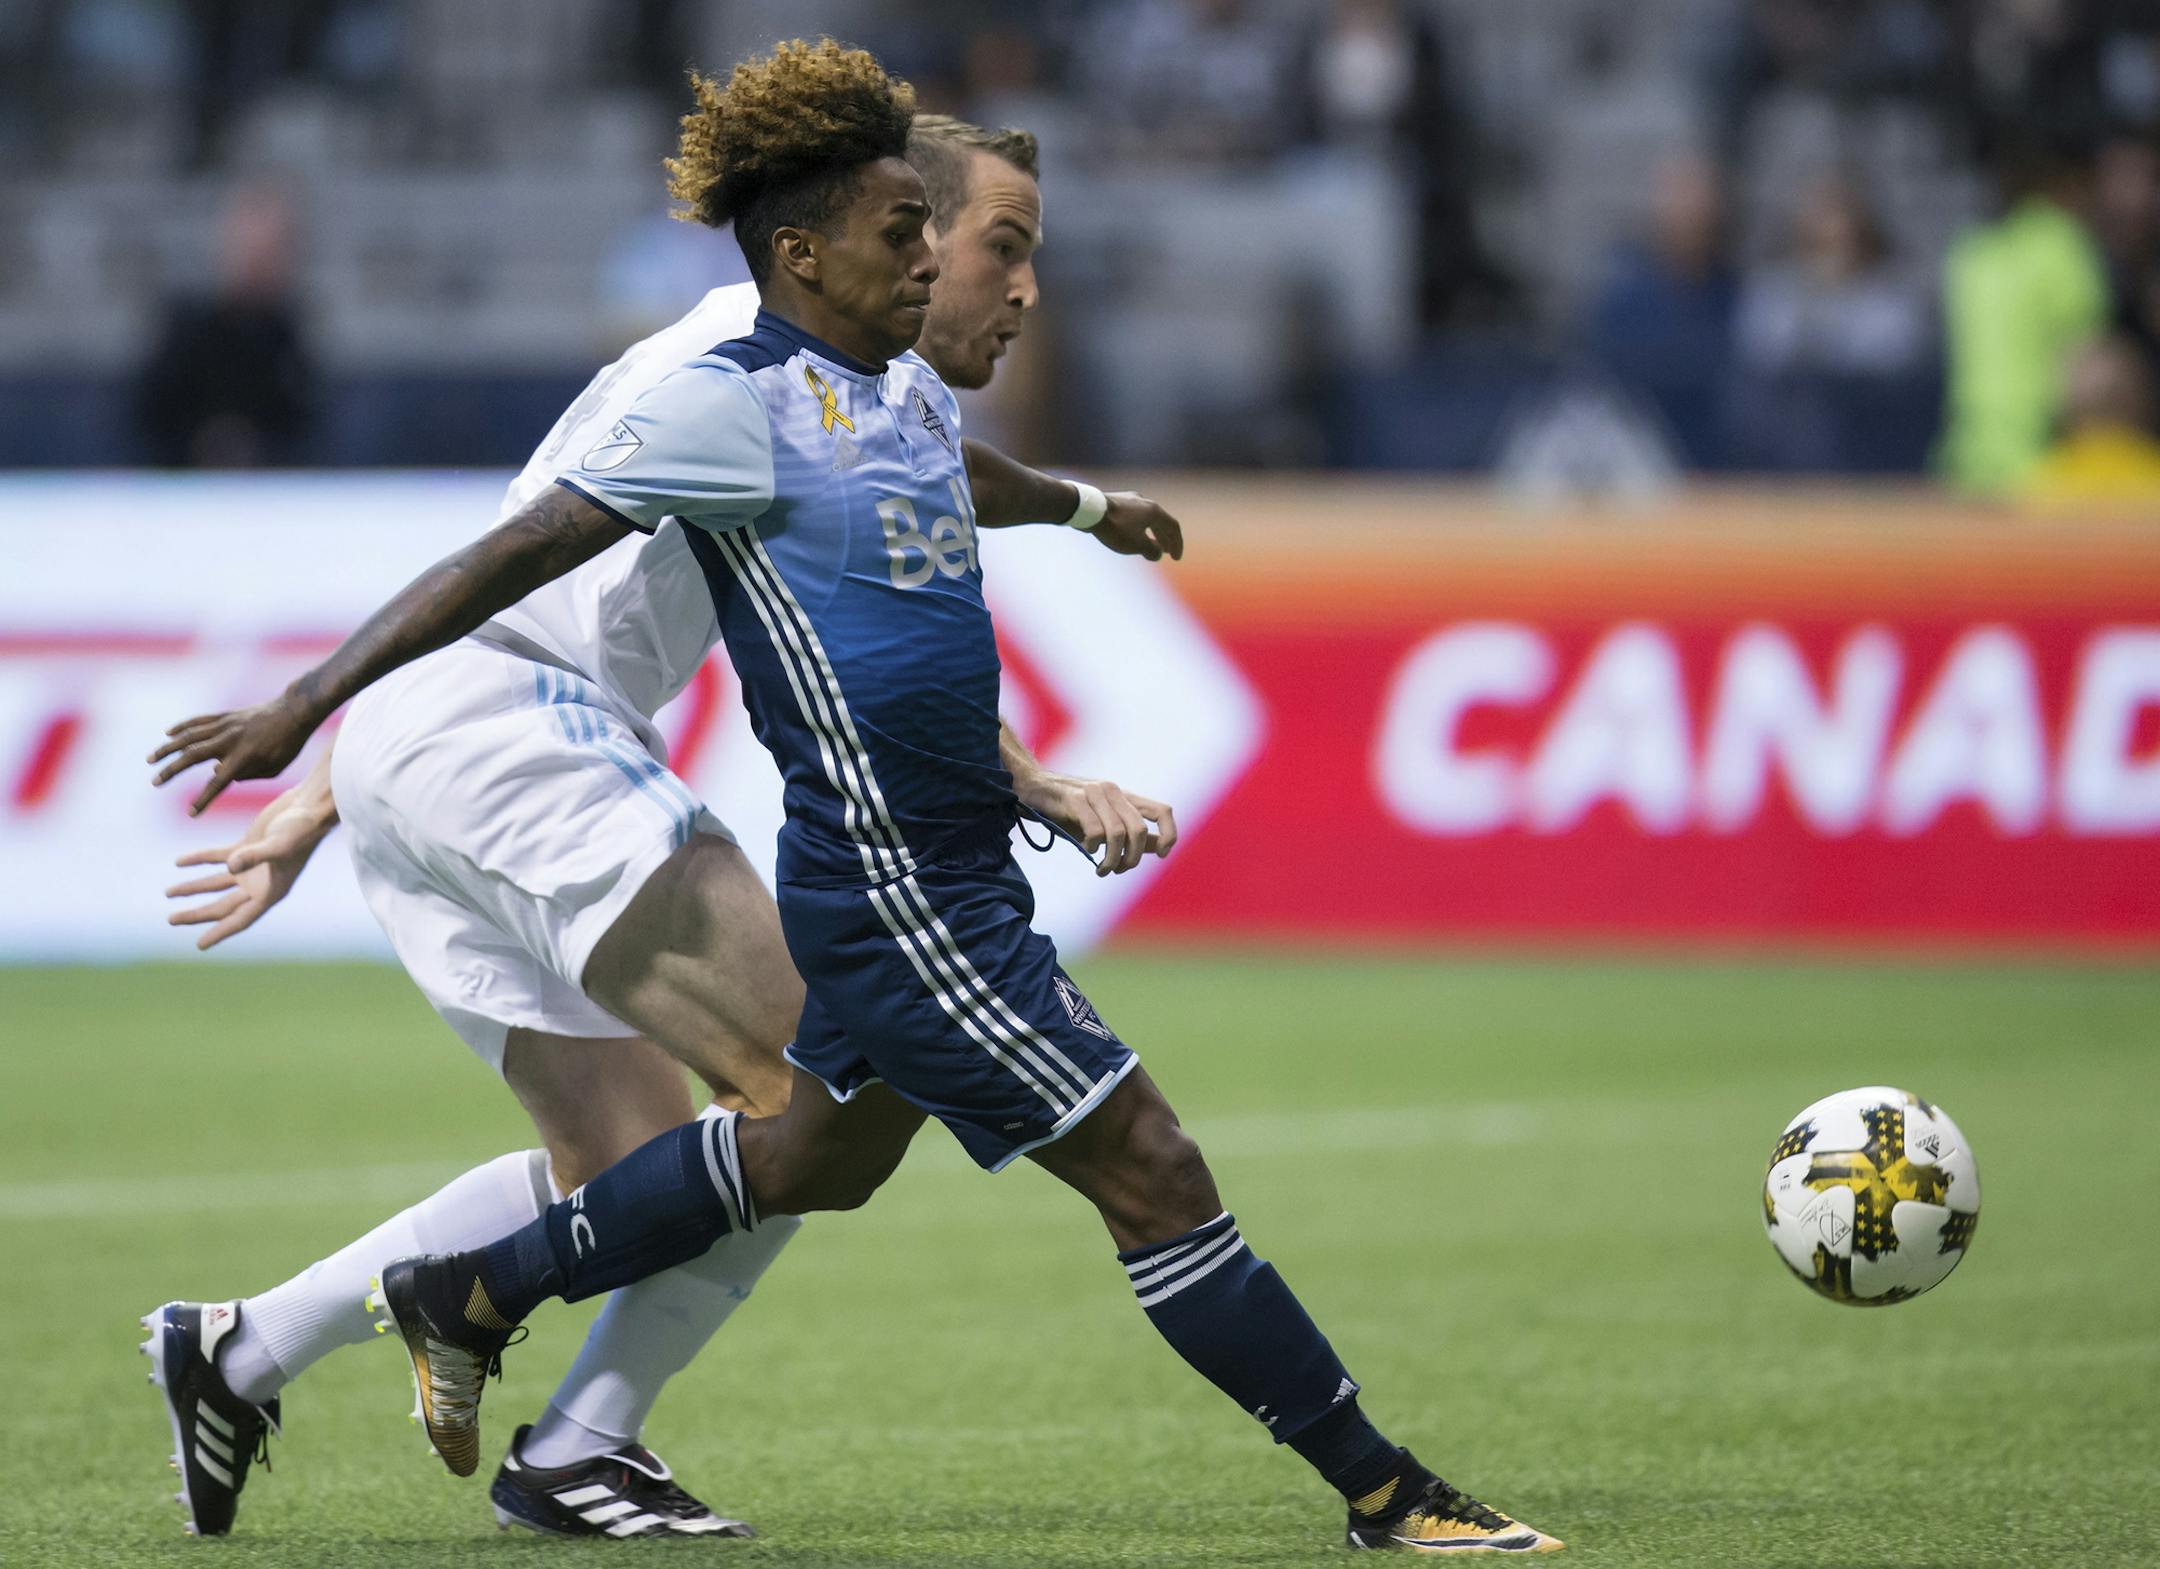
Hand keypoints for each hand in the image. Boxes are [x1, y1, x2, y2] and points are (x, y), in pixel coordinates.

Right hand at [148, 692, 319, 814]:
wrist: (295, 712)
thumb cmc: (287, 745)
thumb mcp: (273, 768)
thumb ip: (246, 775)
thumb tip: (217, 773)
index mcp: (244, 757)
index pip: (218, 783)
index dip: (204, 799)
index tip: (191, 814)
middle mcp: (230, 740)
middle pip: (193, 756)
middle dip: (172, 770)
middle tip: (155, 782)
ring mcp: (226, 725)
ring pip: (189, 736)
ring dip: (168, 748)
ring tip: (150, 759)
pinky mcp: (225, 716)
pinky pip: (199, 721)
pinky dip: (182, 727)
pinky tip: (168, 734)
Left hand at [164, 784, 335, 949]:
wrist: (310, 806)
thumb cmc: (301, 829)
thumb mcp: (279, 845)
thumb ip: (254, 856)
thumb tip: (230, 866)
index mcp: (270, 891)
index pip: (241, 918)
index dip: (220, 932)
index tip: (199, 945)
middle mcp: (260, 883)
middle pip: (223, 905)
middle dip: (197, 914)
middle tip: (171, 920)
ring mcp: (251, 866)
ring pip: (216, 883)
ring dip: (193, 888)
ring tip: (169, 892)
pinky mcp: (246, 847)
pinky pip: (216, 857)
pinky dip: (198, 860)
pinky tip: (179, 862)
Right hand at [1015, 769, 1178, 876]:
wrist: (1032, 787)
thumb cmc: (1069, 810)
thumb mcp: (1103, 821)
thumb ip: (1130, 832)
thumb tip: (1159, 847)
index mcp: (1125, 796)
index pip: (1162, 811)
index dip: (1168, 834)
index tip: (1162, 854)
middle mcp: (1113, 791)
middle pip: (1139, 830)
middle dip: (1133, 858)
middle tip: (1119, 869)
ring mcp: (1094, 793)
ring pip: (1118, 833)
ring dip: (1112, 859)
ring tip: (1102, 869)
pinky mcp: (1074, 799)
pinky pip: (1094, 830)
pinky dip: (1093, 847)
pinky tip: (1087, 850)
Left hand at [1090, 492, 1183, 561]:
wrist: (1088, 510)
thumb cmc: (1115, 528)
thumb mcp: (1137, 544)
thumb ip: (1152, 550)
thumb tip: (1157, 553)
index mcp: (1154, 511)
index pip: (1173, 527)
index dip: (1177, 544)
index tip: (1176, 558)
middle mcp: (1144, 501)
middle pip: (1160, 521)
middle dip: (1164, 538)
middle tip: (1166, 551)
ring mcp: (1129, 499)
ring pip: (1145, 518)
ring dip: (1150, 532)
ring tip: (1149, 544)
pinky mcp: (1115, 501)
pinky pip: (1132, 516)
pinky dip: (1137, 527)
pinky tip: (1130, 534)